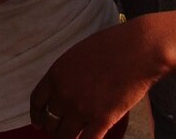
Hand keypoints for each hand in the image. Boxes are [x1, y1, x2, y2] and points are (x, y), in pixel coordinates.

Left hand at [30, 18, 160, 138]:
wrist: (139, 50)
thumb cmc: (113, 46)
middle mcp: (64, 93)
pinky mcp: (102, 119)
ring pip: (65, 136)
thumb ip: (67, 73)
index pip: (37, 102)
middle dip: (55, 128)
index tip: (39, 123)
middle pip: (50, 122)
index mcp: (56, 74)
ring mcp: (82, 108)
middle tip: (63, 130)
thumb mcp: (79, 54)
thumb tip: (63, 89)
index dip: (37, 116)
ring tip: (76, 137)